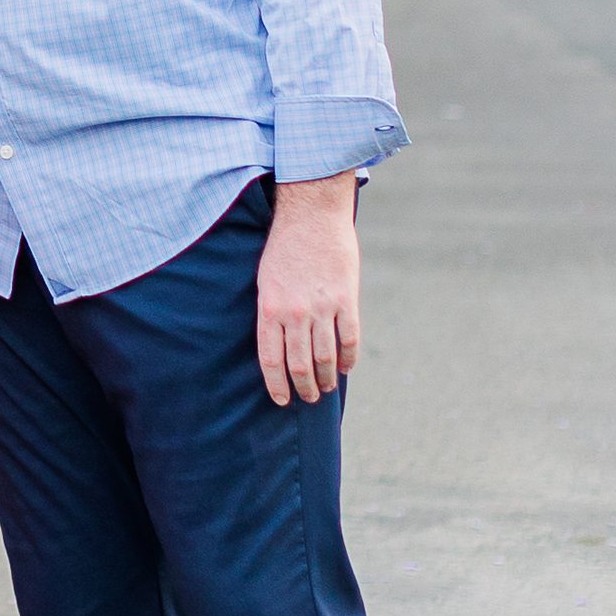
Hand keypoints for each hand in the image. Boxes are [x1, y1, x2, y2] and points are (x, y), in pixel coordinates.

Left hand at [257, 175, 361, 406]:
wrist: (311, 215)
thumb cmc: (283, 247)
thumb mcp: (266, 280)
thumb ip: (272, 313)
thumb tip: (279, 344)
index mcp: (269, 308)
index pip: (271, 360)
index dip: (277, 385)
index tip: (282, 400)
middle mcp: (294, 313)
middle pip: (299, 365)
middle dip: (304, 388)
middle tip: (309, 398)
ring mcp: (321, 307)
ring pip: (325, 357)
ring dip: (326, 379)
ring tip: (326, 388)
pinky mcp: (345, 300)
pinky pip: (349, 338)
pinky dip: (348, 358)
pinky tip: (345, 367)